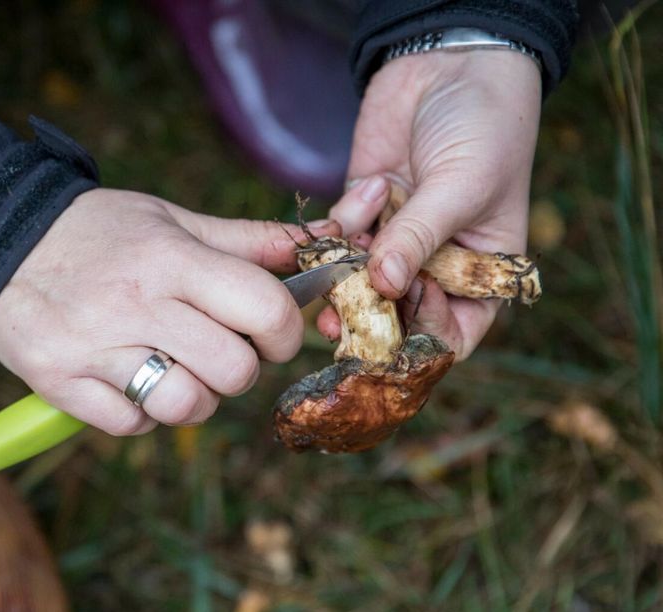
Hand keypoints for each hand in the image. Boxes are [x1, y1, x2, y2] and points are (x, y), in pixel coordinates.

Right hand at [0, 185, 388, 435]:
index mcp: (169, 259)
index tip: (272, 333)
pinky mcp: (61, 383)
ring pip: (185, 406)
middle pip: (233, 370)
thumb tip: (323, 241)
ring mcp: (94, 348)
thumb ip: (246, 240)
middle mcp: (134, 304)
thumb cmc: (96, 233)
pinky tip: (128, 381)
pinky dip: (140, 413)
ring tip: (175, 372)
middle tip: (219, 351)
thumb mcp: (169, 220)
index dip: (285, 330)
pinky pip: (130, 424)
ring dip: (193, 399)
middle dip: (240, 369)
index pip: (264, 309)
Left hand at [324, 50, 541, 357]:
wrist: (452, 65)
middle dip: (366, 318)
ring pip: (358, 282)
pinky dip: (341, 225)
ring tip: (341, 260)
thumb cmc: (485, 126)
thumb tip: (386, 285)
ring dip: (345, 275)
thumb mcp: (462, 186)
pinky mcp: (362, 212)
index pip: (453, 331)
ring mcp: (395, 239)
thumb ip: (420, 237)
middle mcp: (435, 264)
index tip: (402, 313)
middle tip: (337, 320)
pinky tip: (368, 188)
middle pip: (396, 316)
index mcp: (480, 271)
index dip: (425, 336)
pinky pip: (339, 240)